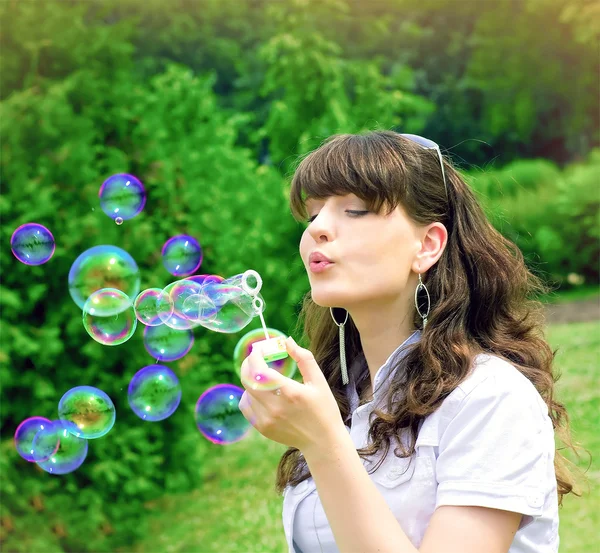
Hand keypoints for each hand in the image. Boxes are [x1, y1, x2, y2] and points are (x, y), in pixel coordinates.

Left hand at [238, 336, 345, 452]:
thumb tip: (286, 341)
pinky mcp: (262, 428)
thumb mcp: (318, 381)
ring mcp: (267, 420)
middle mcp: (275, 407)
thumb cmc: (323, 408)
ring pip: (246, 392)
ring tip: (264, 378)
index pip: (261, 371)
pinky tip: (261, 393)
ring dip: (251, 380)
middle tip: (255, 358)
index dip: (255, 356)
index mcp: (291, 393)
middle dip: (248, 364)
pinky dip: (250, 395)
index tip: (259, 349)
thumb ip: (303, 358)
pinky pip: (246, 406)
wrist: (322, 441)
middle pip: (248, 380)